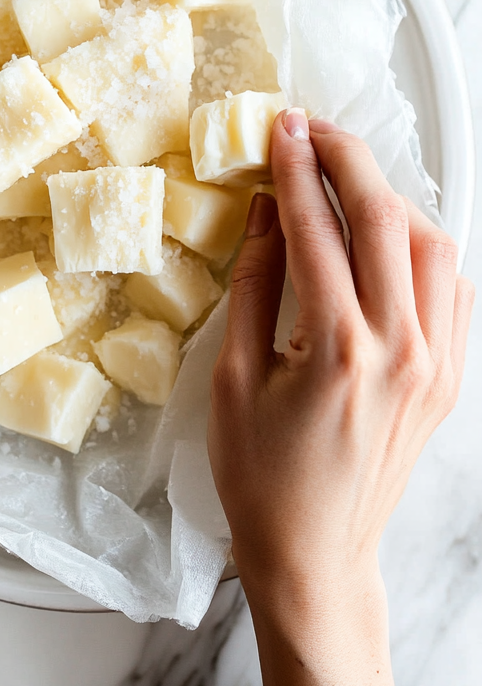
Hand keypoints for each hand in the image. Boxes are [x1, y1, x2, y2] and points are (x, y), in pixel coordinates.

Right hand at [208, 111, 473, 685]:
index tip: (280, 130)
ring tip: (344, 179)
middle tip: (311, 131)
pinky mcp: (448, 377)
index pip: (318, 228)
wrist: (316, 554)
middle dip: (346, 160)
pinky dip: (421, 245)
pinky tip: (386, 235)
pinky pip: (451, 286)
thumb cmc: (264, 480)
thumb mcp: (235, 377)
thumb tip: (263, 210)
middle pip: (385, 218)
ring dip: (389, 197)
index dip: (294, 168)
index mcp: (339, 351)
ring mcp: (436, 364)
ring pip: (431, 244)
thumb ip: (255, 283)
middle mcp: (402, 351)